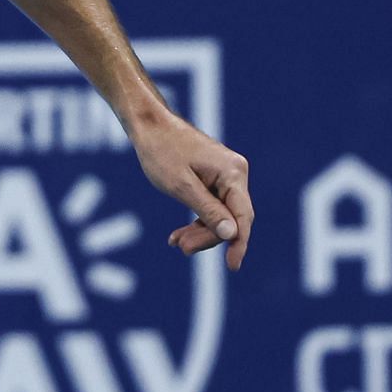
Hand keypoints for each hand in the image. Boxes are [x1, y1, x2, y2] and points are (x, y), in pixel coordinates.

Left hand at [130, 111, 252, 270]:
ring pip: (221, 214)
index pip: (243, 216)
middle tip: (182, 248)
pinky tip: (180, 234)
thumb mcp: (180, 186)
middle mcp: (235, 173)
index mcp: (232, 173)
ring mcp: (226, 174)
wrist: (148, 124)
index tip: (232, 267)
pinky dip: (197, 220)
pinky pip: (212, 205)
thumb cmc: (161, 151)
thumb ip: (208, 211)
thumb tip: (233, 234)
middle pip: (231, 218)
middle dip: (208, 237)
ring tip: (177, 243)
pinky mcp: (214, 177)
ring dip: (200, 232)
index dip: (238, 244)